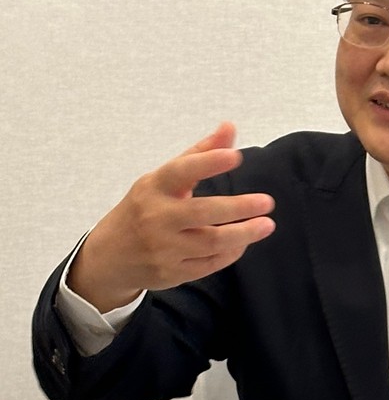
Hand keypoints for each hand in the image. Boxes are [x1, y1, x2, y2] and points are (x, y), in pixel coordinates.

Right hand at [68, 122, 275, 311]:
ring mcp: (162, 248)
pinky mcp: (171, 273)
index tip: (236, 156)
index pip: (181, 171)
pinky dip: (231, 252)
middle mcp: (156, 218)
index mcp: (154, 188)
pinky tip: (243, 242)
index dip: (209, 162)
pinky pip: (209, 264)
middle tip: (267, 202)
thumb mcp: (164, 179)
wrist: (110, 256)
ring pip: (211, 243)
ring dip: (243, 234)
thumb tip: (230, 127)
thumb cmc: (146, 208)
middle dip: (238, 207)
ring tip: (266, 225)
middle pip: (202, 212)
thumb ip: (200, 154)